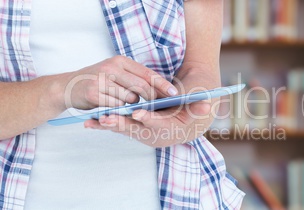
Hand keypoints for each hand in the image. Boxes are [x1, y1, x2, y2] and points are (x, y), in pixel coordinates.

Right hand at [61, 56, 177, 109]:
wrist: (68, 86)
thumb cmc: (97, 81)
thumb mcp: (116, 74)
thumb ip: (133, 79)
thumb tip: (158, 90)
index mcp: (120, 61)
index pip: (147, 73)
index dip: (162, 84)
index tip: (174, 93)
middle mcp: (111, 67)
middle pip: (141, 86)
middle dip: (152, 98)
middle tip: (159, 106)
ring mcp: (101, 79)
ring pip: (129, 98)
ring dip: (132, 105)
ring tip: (128, 105)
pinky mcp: (92, 92)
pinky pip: (115, 106)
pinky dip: (118, 110)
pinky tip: (114, 108)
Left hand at [83, 100, 210, 146]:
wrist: (190, 113)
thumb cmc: (194, 103)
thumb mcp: (198, 102)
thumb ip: (199, 104)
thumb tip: (206, 104)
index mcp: (173, 129)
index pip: (160, 126)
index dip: (149, 119)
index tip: (137, 113)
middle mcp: (157, 135)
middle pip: (137, 130)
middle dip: (121, 124)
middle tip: (107, 119)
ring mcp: (145, 133)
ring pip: (125, 130)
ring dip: (109, 125)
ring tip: (92, 121)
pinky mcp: (136, 129)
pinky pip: (120, 127)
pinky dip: (106, 124)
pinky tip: (89, 122)